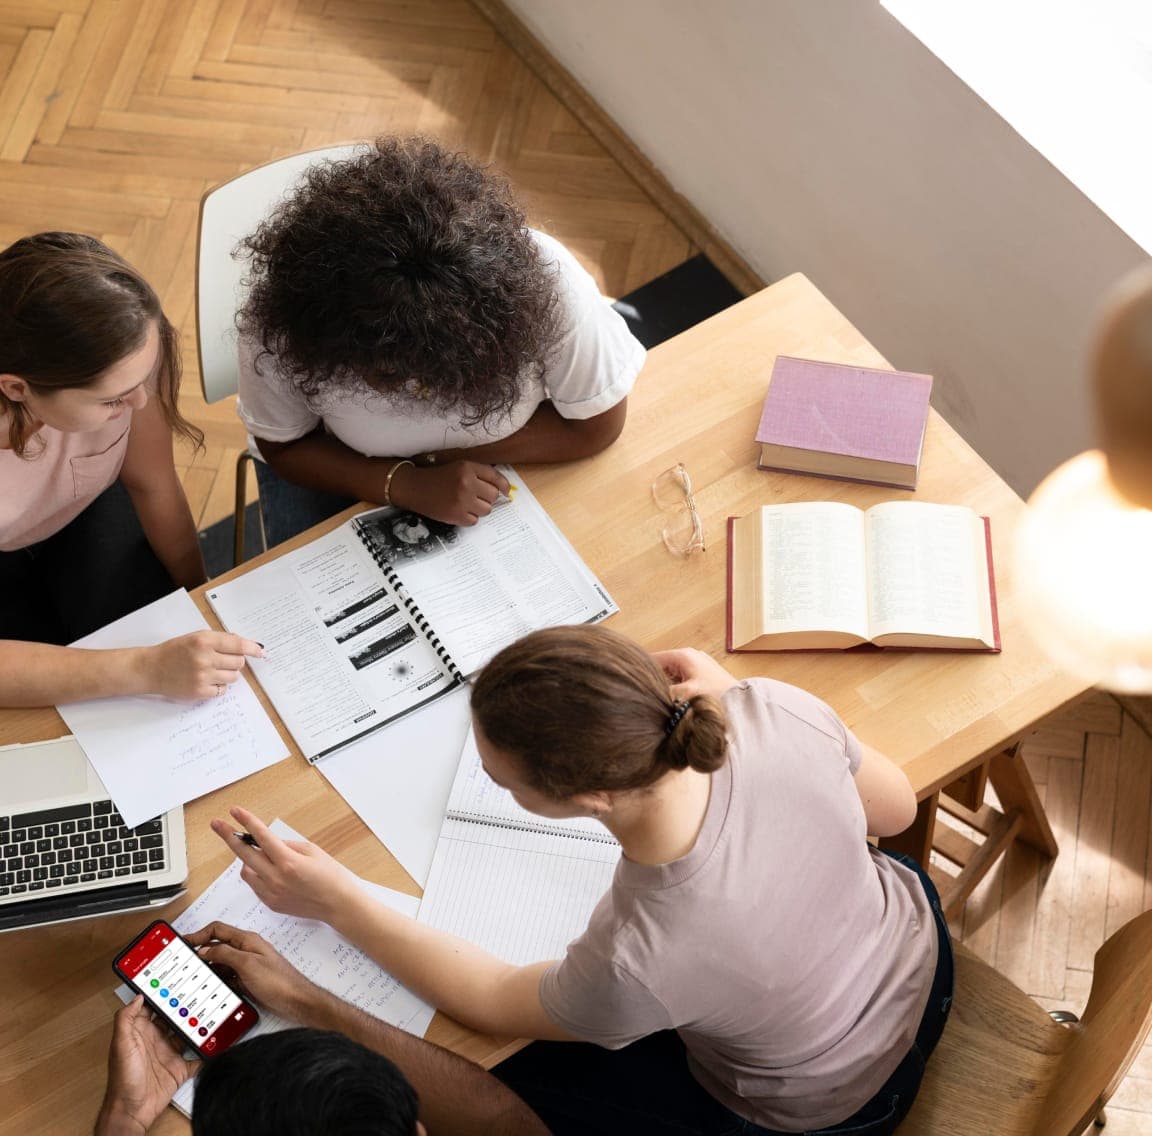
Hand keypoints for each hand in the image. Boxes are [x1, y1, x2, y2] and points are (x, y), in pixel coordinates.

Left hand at [95, 996, 199, 1135]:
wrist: (132, 1111)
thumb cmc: (122, 1079)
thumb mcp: (121, 1045)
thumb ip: (125, 1019)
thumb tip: (137, 997)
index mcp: (141, 1033)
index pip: (152, 1009)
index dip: (162, 996)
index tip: (175, 982)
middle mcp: (156, 1041)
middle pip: (174, 1020)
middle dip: (186, 1008)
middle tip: (201, 993)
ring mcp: (169, 1055)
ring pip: (187, 1035)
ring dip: (199, 1027)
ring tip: (213, 1013)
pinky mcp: (180, 1069)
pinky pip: (197, 1058)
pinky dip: (207, 1051)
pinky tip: (217, 1042)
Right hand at [143, 632, 263, 700]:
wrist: (151, 669)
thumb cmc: (175, 651)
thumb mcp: (196, 637)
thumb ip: (220, 640)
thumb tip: (246, 645)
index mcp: (204, 640)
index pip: (238, 644)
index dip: (252, 648)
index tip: (261, 652)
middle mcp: (204, 658)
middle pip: (239, 662)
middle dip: (235, 662)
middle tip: (222, 661)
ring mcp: (202, 676)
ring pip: (233, 677)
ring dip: (228, 674)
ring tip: (213, 670)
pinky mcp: (199, 691)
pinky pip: (222, 690)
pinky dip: (219, 686)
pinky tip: (207, 681)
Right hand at [183, 922, 330, 1021]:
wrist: (295, 1001)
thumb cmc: (278, 981)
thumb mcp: (247, 964)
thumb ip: (226, 954)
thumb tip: (206, 949)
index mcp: (247, 940)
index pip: (218, 929)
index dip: (200, 934)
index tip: (184, 942)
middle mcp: (246, 950)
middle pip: (218, 945)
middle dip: (201, 952)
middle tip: (185, 962)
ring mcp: (247, 965)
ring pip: (221, 963)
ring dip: (208, 968)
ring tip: (194, 976)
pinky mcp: (248, 980)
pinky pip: (227, 976)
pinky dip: (217, 980)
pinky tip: (210, 987)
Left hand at [210, 806, 359, 923]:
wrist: (338, 905)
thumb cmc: (331, 876)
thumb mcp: (312, 851)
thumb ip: (287, 845)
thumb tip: (267, 841)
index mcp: (288, 862)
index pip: (261, 837)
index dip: (246, 821)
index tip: (235, 811)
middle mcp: (276, 878)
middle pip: (244, 854)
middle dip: (228, 836)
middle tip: (217, 824)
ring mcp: (271, 893)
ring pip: (246, 871)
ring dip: (247, 859)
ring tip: (261, 854)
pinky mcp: (270, 904)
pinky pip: (254, 884)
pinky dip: (257, 874)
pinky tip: (270, 871)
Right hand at [389, 461, 508, 524]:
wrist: (414, 487)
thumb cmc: (438, 477)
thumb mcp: (459, 467)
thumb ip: (479, 474)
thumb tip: (501, 488)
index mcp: (468, 468)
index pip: (495, 477)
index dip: (503, 486)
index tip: (506, 491)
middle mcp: (466, 483)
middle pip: (493, 496)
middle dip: (486, 497)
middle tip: (475, 496)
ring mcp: (461, 501)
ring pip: (486, 510)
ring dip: (479, 508)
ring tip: (466, 503)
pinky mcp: (455, 516)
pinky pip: (474, 521)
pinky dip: (469, 518)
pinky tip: (459, 510)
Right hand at [650, 647, 737, 700]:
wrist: (742, 704)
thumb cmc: (718, 696)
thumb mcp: (686, 695)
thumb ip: (664, 693)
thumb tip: (648, 696)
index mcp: (683, 655)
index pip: (653, 658)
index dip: (643, 672)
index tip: (637, 686)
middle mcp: (689, 655)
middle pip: (662, 666)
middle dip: (656, 681)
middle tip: (652, 697)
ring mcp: (697, 663)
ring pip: (671, 674)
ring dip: (667, 686)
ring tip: (665, 700)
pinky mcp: (702, 674)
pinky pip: (682, 679)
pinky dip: (677, 689)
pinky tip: (678, 701)